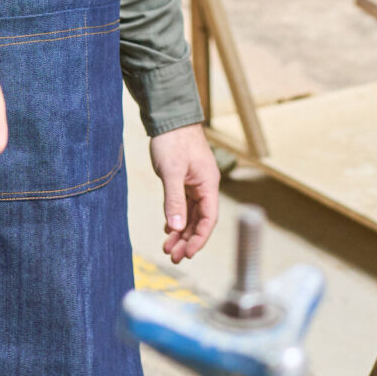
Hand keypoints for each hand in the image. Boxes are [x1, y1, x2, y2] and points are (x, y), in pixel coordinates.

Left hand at [149, 125, 219, 262]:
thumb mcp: (171, 172)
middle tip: (174, 257)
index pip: (208, 219)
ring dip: (181, 232)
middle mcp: (205, 187)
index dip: (199, 239)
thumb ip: (173, 200)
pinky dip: (176, 219)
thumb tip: (175, 228)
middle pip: (200, 221)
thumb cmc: (174, 141)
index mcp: (208, 184)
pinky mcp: (185, 181)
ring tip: (168, 248)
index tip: (188, 254)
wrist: (170, 118)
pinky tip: (168, 230)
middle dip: (187, 240)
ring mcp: (195, 184)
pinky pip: (184, 206)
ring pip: (191, 215)